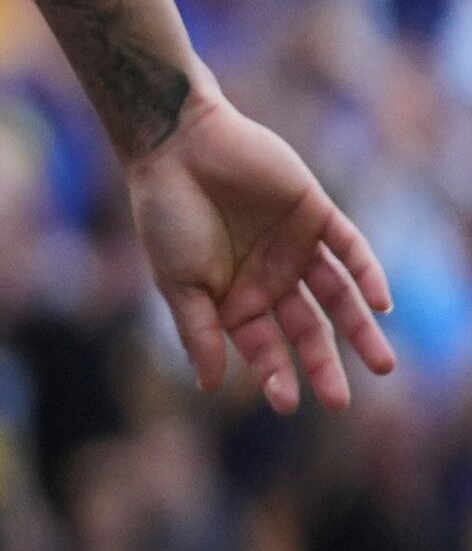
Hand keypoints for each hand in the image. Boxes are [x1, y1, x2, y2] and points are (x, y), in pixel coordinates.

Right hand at [126, 90, 398, 411]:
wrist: (177, 146)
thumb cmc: (166, 215)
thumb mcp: (177, 281)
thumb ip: (197, 330)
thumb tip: (209, 386)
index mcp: (235, 297)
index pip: (263, 346)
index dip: (275, 375)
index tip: (287, 405)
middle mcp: (270, 277)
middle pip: (308, 329)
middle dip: (323, 365)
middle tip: (339, 401)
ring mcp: (296, 247)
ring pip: (338, 296)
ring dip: (361, 329)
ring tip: (383, 364)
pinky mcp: (316, 214)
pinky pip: (350, 248)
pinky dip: (368, 273)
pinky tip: (381, 302)